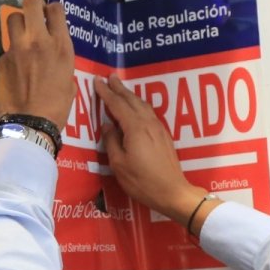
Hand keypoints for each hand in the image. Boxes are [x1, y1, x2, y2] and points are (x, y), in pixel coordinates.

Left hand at [0, 0, 75, 128]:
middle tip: (35, 13)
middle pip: (30, 3)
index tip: (51, 15)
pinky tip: (16, 66)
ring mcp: (17, 48)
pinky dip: (12, 52)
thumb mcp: (70, 80)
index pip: (56, 9)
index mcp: (61, 46)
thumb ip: (62, 61)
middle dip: (33, 4)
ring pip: (13, 18)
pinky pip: (7, 46)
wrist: (30, 124)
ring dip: (19, 23)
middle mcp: (38, 41)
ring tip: (23, 35)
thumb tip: (55, 57)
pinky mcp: (2, 59)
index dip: (53, 8)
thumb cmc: (57, 107)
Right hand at [95, 75, 205, 222]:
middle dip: (119, 88)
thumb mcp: (119, 164)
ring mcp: (158, 129)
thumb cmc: (142, 181)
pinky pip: (149, 113)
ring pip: (142, 105)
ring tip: (121, 88)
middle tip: (109, 77)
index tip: (97, 81)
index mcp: (135, 128)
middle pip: (132, 100)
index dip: (106, 92)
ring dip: (130, 95)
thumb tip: (108, 126)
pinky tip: (137, 108)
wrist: (172, 192)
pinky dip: (139, 105)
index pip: (117, 104)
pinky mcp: (164, 136)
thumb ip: (111, 142)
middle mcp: (148, 123)